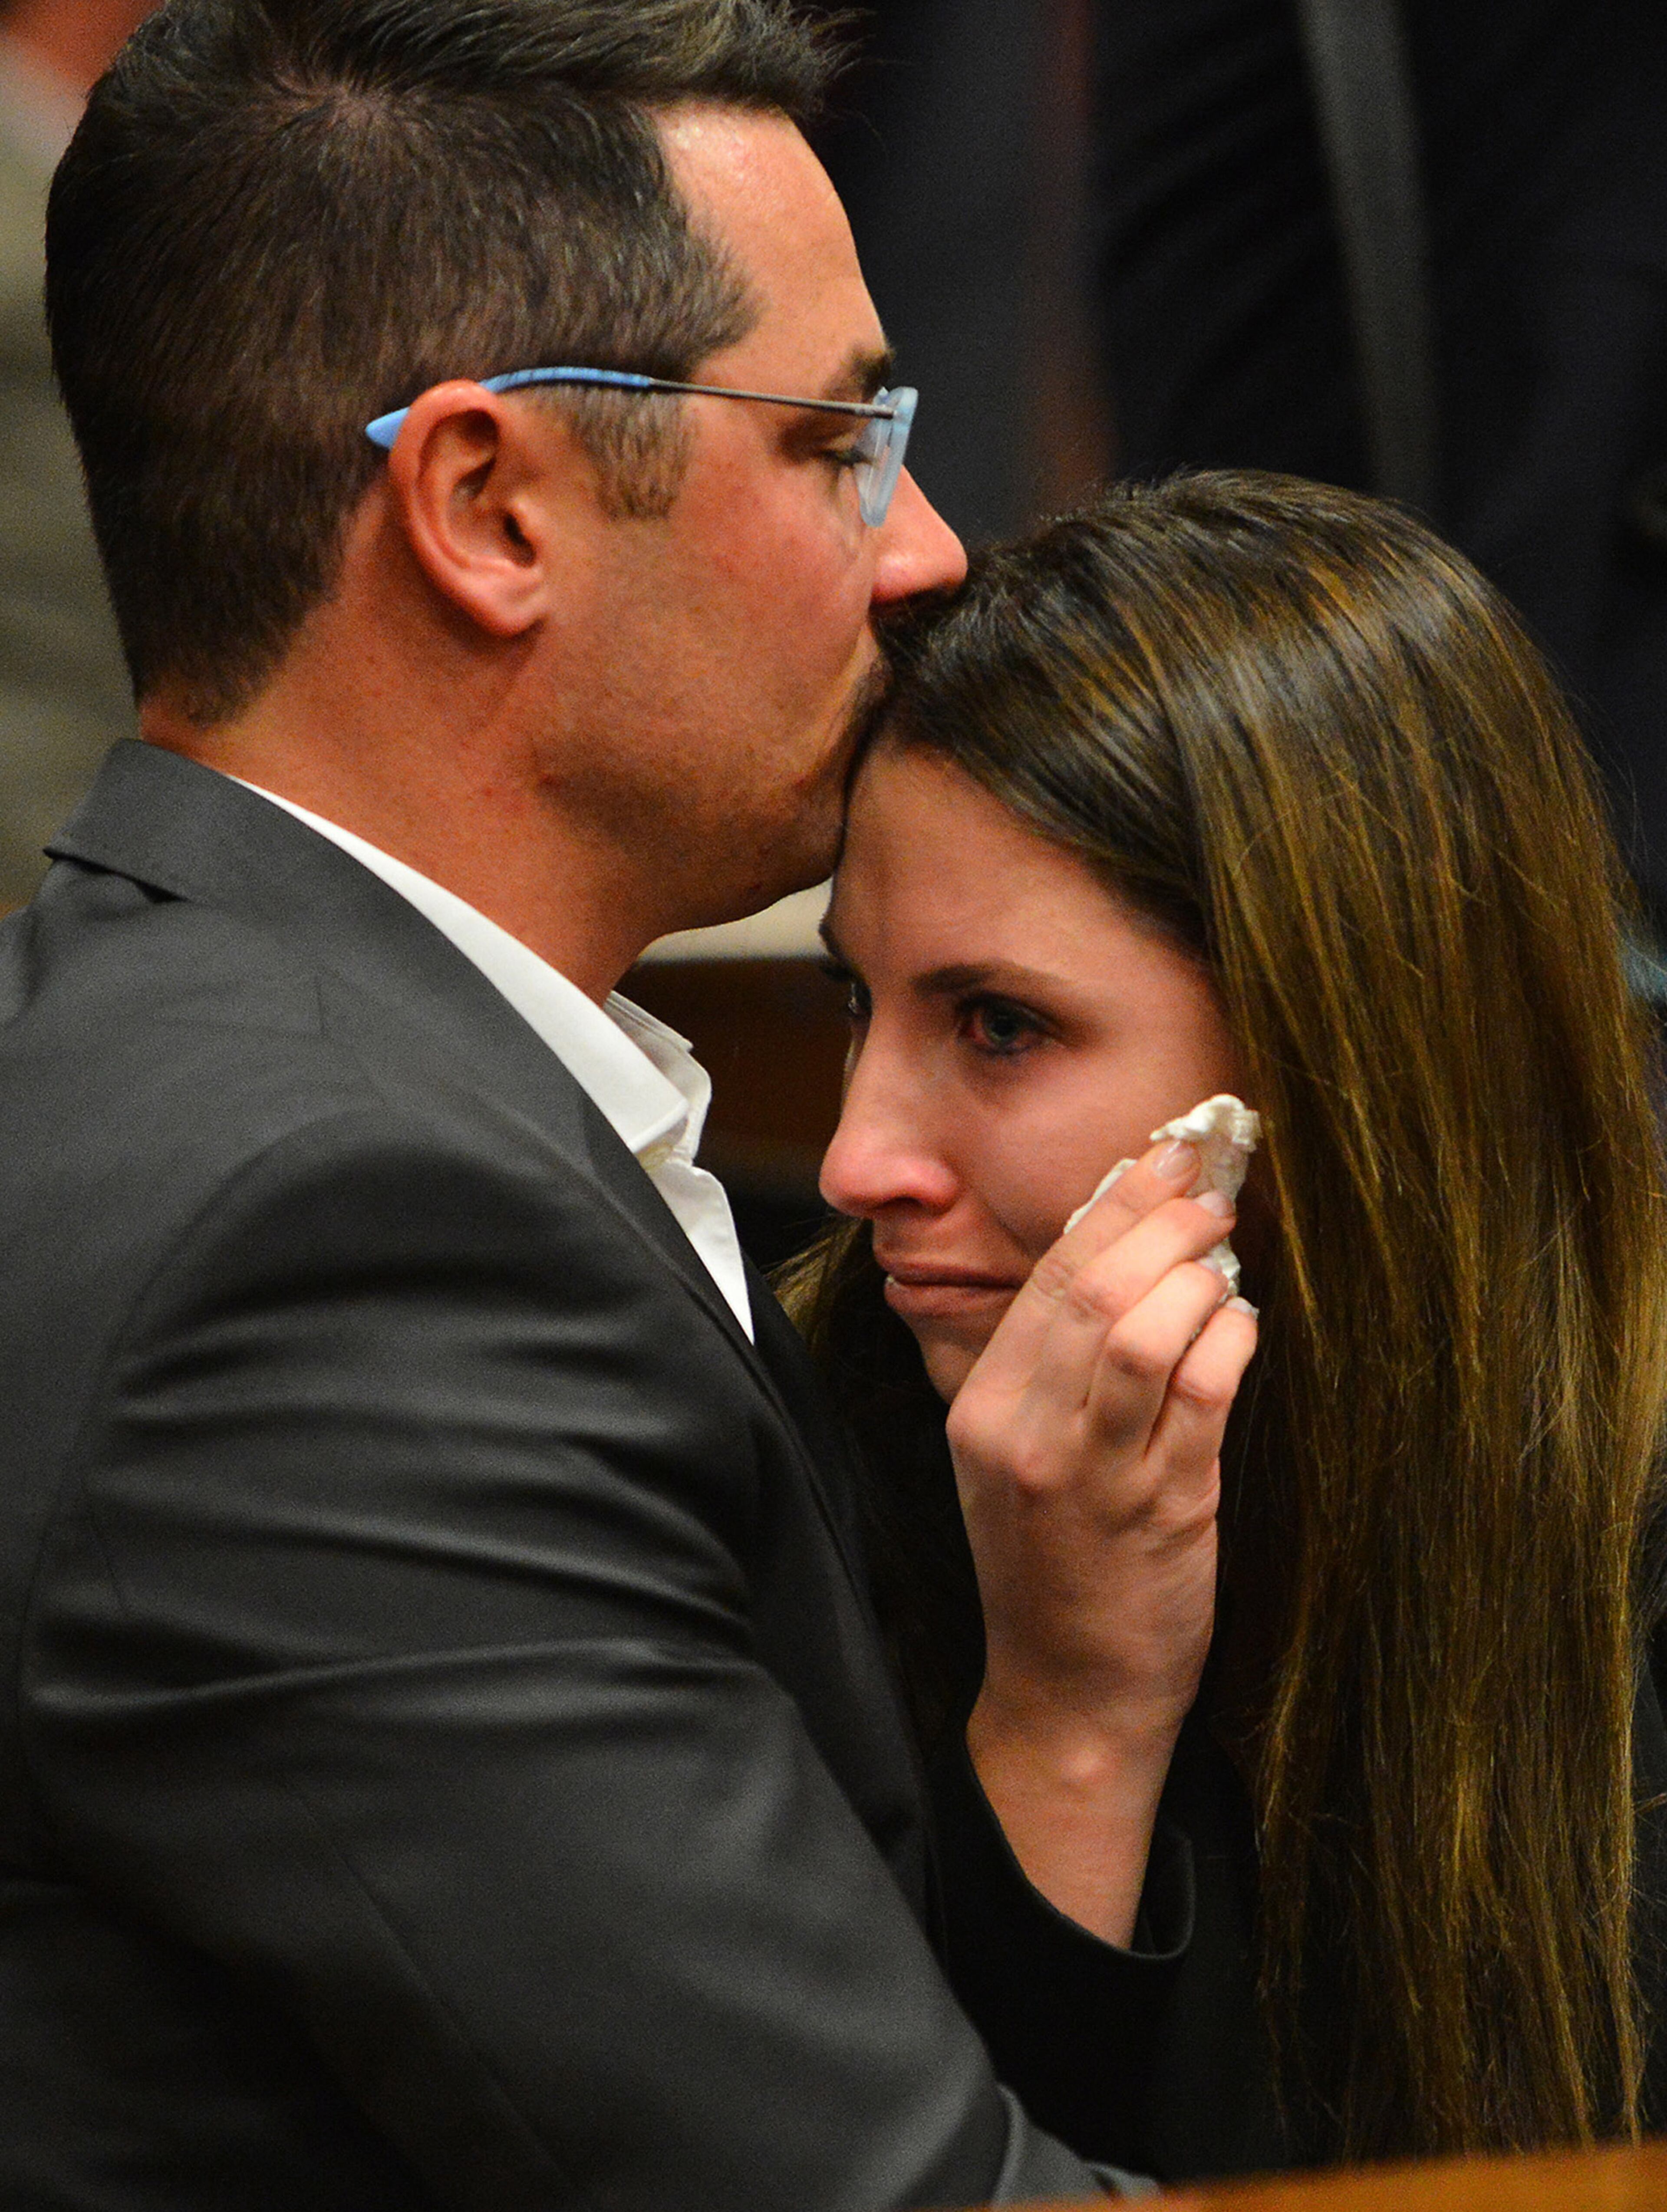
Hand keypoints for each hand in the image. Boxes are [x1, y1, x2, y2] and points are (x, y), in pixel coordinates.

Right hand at [946, 1135, 1258, 1942]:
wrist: (1069, 1694)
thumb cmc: (1057, 1564)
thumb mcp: (1019, 1458)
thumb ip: (1054, 1366)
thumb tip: (1121, 1255)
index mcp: (983, 1412)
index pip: (1044, 1279)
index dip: (1109, 1206)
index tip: (1159, 1158)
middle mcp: (1025, 1434)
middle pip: (1089, 1288)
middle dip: (1157, 1217)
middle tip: (1208, 1179)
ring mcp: (1090, 1473)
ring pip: (1141, 1331)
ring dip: (1194, 1271)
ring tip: (1223, 1244)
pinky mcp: (1159, 1509)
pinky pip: (1200, 1396)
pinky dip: (1228, 1340)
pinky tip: (1241, 1322)